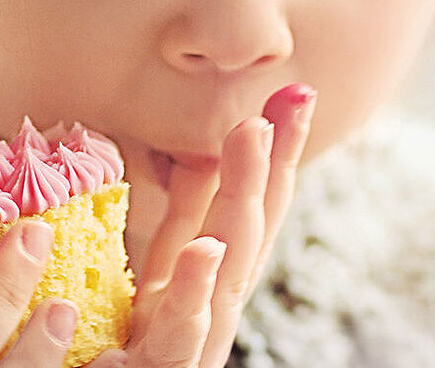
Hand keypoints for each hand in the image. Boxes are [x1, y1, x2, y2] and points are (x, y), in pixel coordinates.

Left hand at [104, 84, 318, 366]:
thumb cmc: (138, 342)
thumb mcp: (158, 270)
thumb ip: (180, 217)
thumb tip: (199, 152)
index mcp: (213, 275)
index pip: (251, 204)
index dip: (275, 153)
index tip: (296, 93)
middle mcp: (216, 305)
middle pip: (249, 229)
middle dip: (267, 165)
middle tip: (282, 103)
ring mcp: (196, 340)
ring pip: (227, 273)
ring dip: (240, 206)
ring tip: (249, 142)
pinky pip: (179, 332)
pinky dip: (194, 291)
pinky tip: (204, 250)